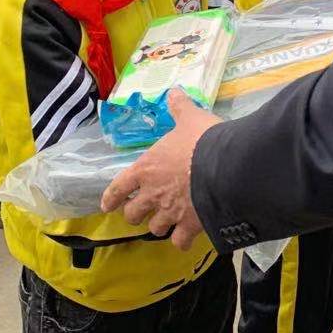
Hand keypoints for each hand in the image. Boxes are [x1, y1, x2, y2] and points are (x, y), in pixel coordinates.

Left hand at [101, 89, 218, 249]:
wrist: (225, 166)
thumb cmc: (201, 140)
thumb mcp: (190, 118)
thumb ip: (179, 108)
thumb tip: (174, 91)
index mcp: (145, 169)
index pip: (119, 188)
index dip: (112, 197)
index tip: (108, 205)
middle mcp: (152, 194)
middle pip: (133, 214)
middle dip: (137, 213)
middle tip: (144, 210)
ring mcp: (169, 213)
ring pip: (155, 228)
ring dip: (159, 225)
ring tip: (167, 222)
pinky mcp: (189, 226)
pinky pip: (179, 241)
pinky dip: (182, 240)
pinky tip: (187, 237)